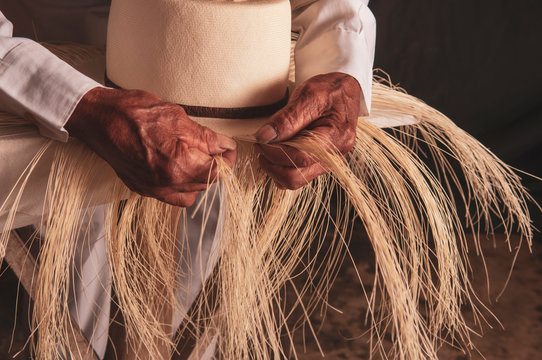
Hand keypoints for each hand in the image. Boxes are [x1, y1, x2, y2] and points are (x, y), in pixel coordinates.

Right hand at [66, 87, 236, 206]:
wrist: (97, 118)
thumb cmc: (134, 112)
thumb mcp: (177, 117)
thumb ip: (205, 137)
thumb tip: (225, 146)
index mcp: (178, 166)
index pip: (217, 173)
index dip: (228, 160)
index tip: (228, 148)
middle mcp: (166, 184)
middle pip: (204, 184)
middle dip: (214, 167)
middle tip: (215, 148)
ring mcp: (152, 188)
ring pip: (189, 193)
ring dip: (198, 178)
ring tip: (196, 157)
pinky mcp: (141, 188)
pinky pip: (170, 195)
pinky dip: (180, 185)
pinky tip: (178, 167)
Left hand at [254, 72, 359, 189]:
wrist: (343, 91)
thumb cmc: (330, 90)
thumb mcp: (309, 95)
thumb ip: (287, 118)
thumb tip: (265, 136)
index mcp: (336, 137)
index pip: (300, 157)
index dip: (275, 152)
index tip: (261, 140)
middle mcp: (334, 156)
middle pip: (296, 176)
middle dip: (272, 164)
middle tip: (260, 145)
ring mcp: (327, 163)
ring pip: (295, 180)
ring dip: (275, 168)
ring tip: (268, 147)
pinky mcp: (319, 164)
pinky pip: (298, 176)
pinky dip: (281, 169)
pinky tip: (276, 154)